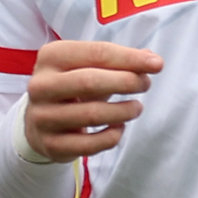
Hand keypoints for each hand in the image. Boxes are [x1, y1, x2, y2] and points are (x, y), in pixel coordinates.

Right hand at [21, 40, 162, 163]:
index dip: (130, 58)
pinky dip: (113, 136)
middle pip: (90, 81)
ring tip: (136, 108)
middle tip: (145, 85)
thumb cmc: (73, 87)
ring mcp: (42, 117)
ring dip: (124, 111)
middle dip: (127, 82)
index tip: (157, 64)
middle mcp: (40, 85)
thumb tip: (152, 60)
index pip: (96, 53)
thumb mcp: (90, 66)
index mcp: (51, 57)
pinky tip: (118, 127)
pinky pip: (91, 144)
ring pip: (93, 114)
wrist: (40, 121)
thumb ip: (120, 61)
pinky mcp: (50, 144)